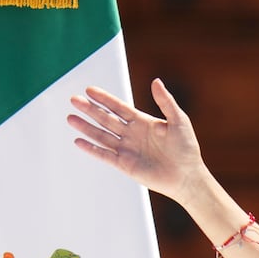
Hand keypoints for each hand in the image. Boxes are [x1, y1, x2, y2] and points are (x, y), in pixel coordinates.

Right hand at [68, 79, 206, 203]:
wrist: (187, 176)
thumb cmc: (187, 148)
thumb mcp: (179, 121)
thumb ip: (166, 102)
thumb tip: (156, 81)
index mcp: (142, 122)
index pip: (118, 107)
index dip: (105, 99)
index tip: (89, 90)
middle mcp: (131, 134)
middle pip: (106, 119)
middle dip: (90, 110)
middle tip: (74, 99)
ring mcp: (127, 149)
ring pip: (102, 135)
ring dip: (86, 127)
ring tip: (71, 117)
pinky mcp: (125, 164)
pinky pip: (105, 155)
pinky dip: (92, 149)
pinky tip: (78, 141)